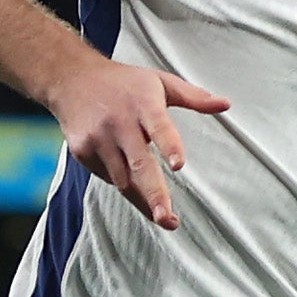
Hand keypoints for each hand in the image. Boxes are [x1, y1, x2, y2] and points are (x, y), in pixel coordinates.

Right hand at [46, 57, 231, 229]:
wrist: (71, 78)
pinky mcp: (83, 151)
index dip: (169, 146)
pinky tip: (128, 174)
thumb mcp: (160, 82)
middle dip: (154, 194)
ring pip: (123, 179)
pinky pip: (108, 176)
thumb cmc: (123, 83)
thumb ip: (194, 97)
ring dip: (143, 199)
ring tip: (162, 215)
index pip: (160, 127)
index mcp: (144, 104)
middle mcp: (120, 122)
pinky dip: (122, 181)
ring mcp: (98, 138)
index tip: (178, 165)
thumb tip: (226, 104)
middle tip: (167, 218)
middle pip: (139, 164)